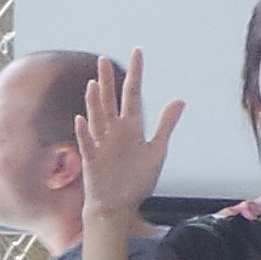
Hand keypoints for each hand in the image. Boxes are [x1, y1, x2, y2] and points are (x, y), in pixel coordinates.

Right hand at [76, 51, 182, 223]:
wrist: (120, 206)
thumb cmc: (136, 179)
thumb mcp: (156, 151)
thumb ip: (166, 125)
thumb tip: (180, 100)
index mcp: (131, 128)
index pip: (132, 96)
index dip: (136, 75)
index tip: (137, 53)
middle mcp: (114, 132)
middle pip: (110, 102)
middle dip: (108, 82)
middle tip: (103, 60)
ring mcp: (101, 145)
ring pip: (96, 119)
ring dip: (94, 102)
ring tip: (94, 84)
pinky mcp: (92, 161)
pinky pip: (87, 144)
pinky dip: (83, 133)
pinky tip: (80, 119)